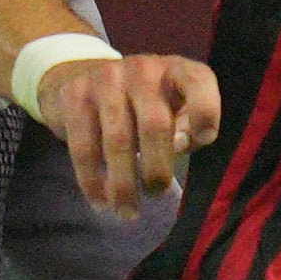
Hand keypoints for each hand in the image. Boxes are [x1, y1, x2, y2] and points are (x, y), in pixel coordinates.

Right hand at [42, 50, 220, 215]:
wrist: (82, 75)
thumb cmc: (142, 104)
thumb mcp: (173, 108)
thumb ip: (185, 128)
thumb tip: (179, 145)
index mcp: (176, 70)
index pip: (198, 81)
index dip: (205, 112)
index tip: (201, 141)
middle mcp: (143, 69)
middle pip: (154, 123)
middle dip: (157, 167)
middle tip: (156, 192)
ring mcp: (106, 79)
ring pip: (118, 141)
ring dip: (124, 184)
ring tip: (128, 211)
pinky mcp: (75, 96)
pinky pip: (85, 146)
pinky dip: (93, 180)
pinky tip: (100, 200)